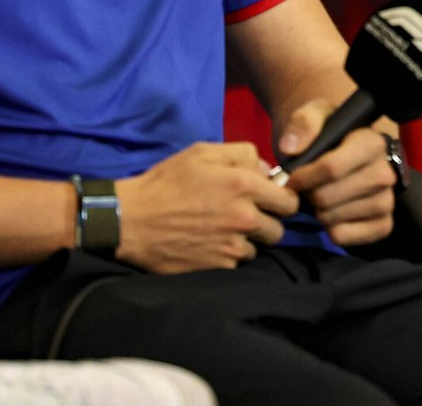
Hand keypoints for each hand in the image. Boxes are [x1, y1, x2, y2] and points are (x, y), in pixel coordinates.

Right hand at [115, 141, 298, 272]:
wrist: (131, 221)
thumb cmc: (166, 182)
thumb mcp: (202, 153)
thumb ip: (242, 155)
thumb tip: (267, 171)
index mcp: (244, 186)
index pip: (289, 201)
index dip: (281, 200)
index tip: (269, 200)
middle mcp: (244, 218)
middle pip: (279, 230)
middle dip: (267, 223)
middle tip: (246, 217)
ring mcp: (231, 246)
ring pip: (258, 249)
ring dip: (247, 242)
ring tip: (223, 231)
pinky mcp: (218, 268)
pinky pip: (237, 264)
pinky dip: (227, 256)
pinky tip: (209, 245)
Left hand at [279, 101, 397, 246]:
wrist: (346, 154)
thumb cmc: (330, 135)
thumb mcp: (316, 116)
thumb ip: (303, 123)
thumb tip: (291, 148)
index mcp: (372, 143)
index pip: (331, 168)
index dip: (304, 177)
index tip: (292, 178)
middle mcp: (385, 172)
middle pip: (327, 197)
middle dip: (308, 196)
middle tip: (307, 189)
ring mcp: (387, 200)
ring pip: (333, 219)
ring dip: (317, 212)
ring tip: (320, 199)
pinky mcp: (384, 225)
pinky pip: (344, 237)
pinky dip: (330, 230)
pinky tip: (332, 215)